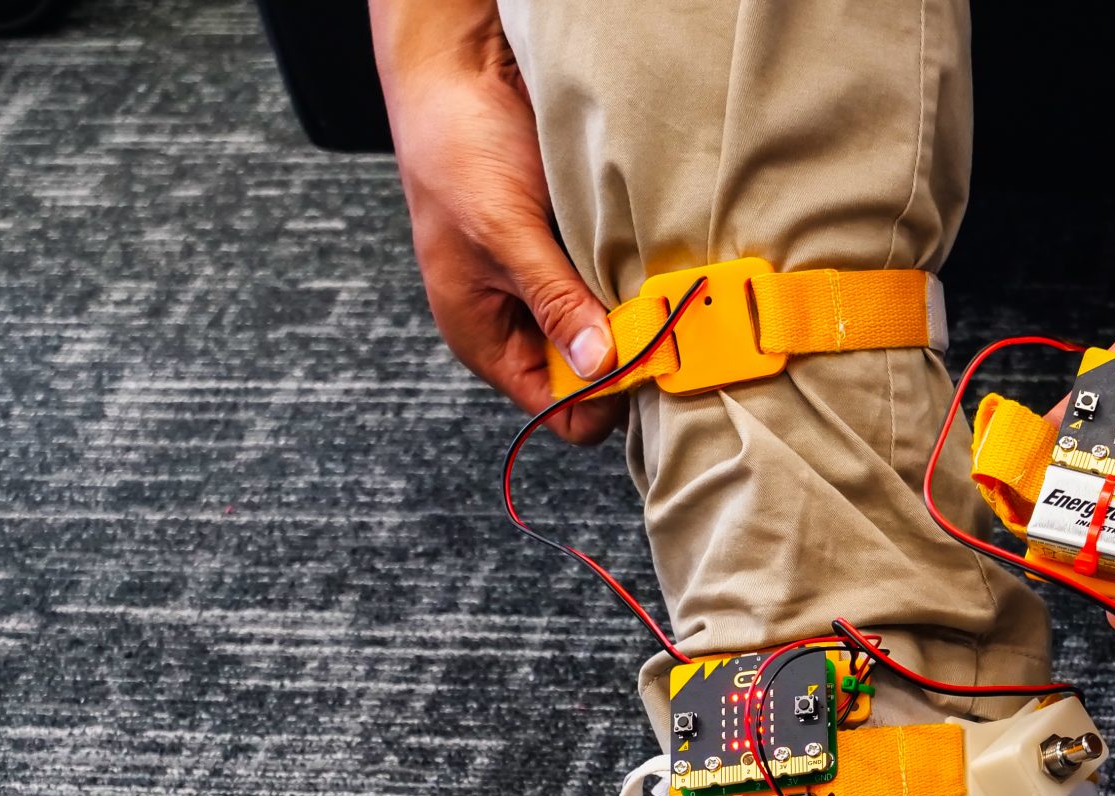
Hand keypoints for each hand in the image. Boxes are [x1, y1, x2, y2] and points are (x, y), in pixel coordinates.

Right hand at [372, 1, 620, 443]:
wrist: (459, 69)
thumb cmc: (453, 147)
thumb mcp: (503, 230)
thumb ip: (552, 301)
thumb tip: (599, 364)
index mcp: (485, 335)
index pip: (555, 408)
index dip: (601, 396)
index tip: (641, 361)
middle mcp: (517, 320)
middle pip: (592, 375)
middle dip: (627, 354)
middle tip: (662, 322)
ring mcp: (549, 285)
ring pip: (612, 331)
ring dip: (636, 315)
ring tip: (655, 287)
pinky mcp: (576, 251)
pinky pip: (617, 285)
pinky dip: (637, 279)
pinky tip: (649, 259)